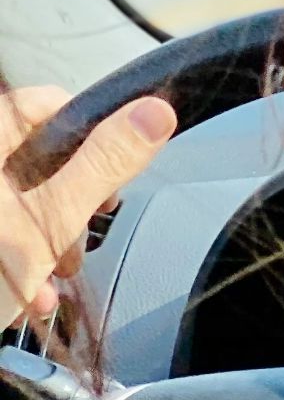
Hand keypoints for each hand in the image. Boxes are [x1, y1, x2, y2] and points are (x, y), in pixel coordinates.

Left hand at [2, 86, 175, 330]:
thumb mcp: (49, 220)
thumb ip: (104, 164)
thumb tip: (154, 114)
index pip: (47, 104)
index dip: (92, 133)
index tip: (112, 171)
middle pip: (31, 158)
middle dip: (66, 203)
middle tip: (78, 236)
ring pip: (12, 201)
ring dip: (41, 240)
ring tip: (49, 277)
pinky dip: (10, 258)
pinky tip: (22, 295)